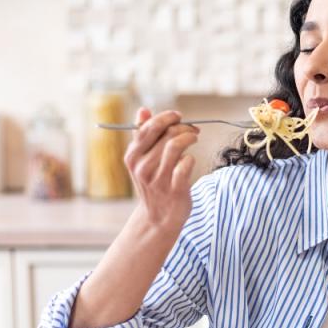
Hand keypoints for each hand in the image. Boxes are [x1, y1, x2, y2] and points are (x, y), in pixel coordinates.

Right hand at [123, 108, 199, 229]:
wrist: (158, 218)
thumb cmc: (153, 183)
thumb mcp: (142, 160)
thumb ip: (142, 135)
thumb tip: (143, 109)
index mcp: (132, 156)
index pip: (148, 127)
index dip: (166, 117)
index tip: (178, 116)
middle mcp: (142, 167)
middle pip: (165, 135)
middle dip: (182, 127)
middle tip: (192, 129)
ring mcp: (158, 179)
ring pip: (175, 147)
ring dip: (189, 138)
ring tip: (194, 138)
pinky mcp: (174, 189)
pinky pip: (185, 165)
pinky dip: (190, 159)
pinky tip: (190, 160)